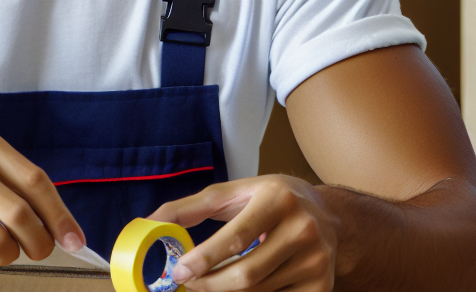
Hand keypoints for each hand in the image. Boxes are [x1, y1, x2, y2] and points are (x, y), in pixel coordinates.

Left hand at [148, 175, 337, 291]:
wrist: (325, 211)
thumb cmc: (269, 199)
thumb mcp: (232, 192)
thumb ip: (190, 208)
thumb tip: (150, 223)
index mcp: (278, 199)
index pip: (236, 237)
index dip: (205, 258)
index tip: (179, 271)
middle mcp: (303, 229)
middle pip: (246, 274)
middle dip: (210, 284)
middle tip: (189, 282)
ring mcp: (316, 261)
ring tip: (209, 283)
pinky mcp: (322, 285)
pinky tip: (237, 288)